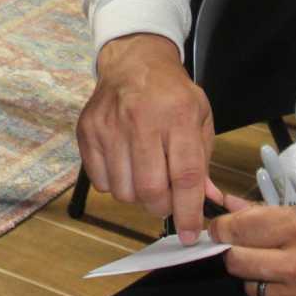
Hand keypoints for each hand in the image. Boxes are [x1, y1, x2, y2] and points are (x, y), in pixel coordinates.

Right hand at [76, 33, 214, 240]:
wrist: (134, 62)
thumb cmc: (171, 93)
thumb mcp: (200, 117)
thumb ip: (204, 160)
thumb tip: (207, 200)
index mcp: (178, 116)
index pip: (185, 175)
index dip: (189, 211)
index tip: (191, 233)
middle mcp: (142, 120)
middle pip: (150, 190)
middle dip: (162, 207)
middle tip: (166, 201)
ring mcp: (110, 126)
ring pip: (123, 192)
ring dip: (138, 197)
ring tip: (145, 176)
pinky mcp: (88, 132)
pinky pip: (101, 182)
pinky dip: (115, 184)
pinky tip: (125, 165)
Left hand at [210, 186, 295, 295]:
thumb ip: (273, 212)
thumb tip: (232, 209)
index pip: (239, 230)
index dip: (222, 229)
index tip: (218, 231)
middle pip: (237, 264)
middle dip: (237, 255)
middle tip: (250, 252)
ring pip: (253, 293)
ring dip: (263, 282)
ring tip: (288, 274)